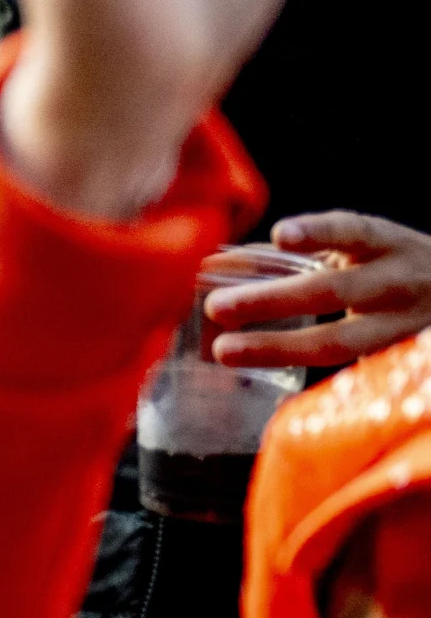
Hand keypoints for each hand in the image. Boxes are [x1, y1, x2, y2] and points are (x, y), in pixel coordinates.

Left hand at [208, 213, 430, 370]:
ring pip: (339, 342)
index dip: (317, 232)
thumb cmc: (391, 266)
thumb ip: (304, 250)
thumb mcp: (361, 247)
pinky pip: (348, 374)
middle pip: (334, 291)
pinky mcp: (396, 361)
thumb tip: (220, 264)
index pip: (351, 232)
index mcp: (384, 244)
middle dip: (272, 299)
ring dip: (276, 347)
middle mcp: (396, 282)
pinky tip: (266, 385)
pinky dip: (304, 380)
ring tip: (225, 350)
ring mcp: (400, 326)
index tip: (281, 235)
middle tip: (217, 306)